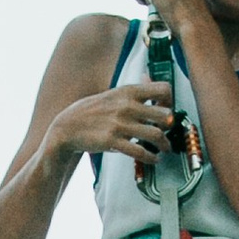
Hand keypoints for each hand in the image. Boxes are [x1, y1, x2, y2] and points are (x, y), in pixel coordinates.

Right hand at [41, 76, 181, 173]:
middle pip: (164, 114)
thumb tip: (148, 78)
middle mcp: (127, 105)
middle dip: (170, 126)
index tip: (167, 109)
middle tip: (169, 132)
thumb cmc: (92, 110)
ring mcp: (120, 124)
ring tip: (166, 148)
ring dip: (165, 144)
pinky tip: (153, 159)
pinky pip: (140, 152)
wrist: (68, 126)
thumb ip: (133, 90)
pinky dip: (151, 158)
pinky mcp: (113, 142)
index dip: (170, 100)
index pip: (163, 88)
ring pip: (156, 135)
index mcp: (129, 91)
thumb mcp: (113, 93)